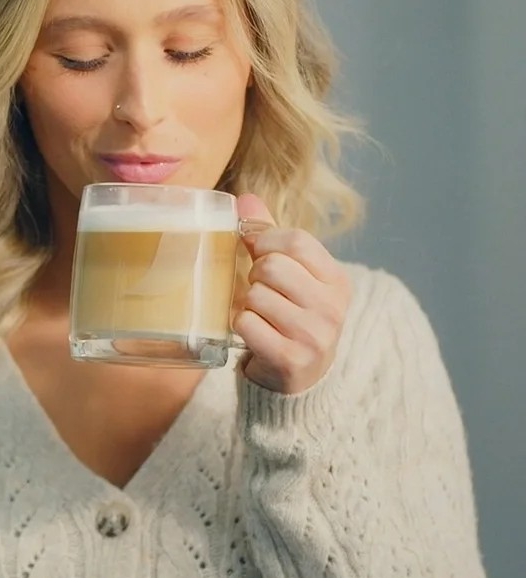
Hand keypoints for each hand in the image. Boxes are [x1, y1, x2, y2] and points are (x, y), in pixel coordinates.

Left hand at [233, 194, 351, 393]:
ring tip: (259, 314)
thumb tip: (245, 198)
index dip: (265, 241)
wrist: (301, 378)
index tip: (256, 252)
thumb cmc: (291, 316)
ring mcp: (314, 336)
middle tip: (258, 290)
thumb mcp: (292, 275)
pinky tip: (254, 333)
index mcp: (337, 280)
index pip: (296, 240)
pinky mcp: (291, 359)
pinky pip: (246, 323)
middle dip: (254, 275)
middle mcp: (332, 308)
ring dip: (245, 303)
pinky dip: (240, 325)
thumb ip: (269, 235)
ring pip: (255, 295)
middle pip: (272, 267)